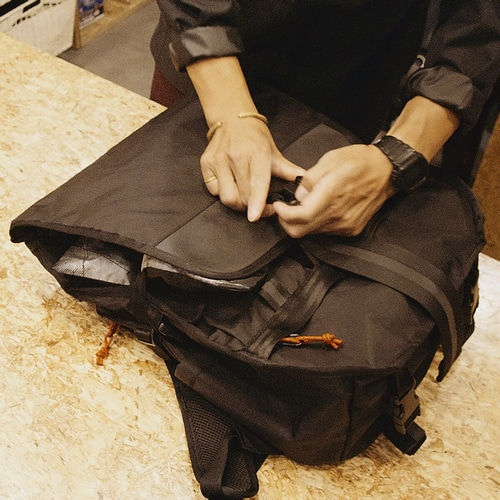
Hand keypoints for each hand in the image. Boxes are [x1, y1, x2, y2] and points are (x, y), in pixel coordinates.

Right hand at [201, 116, 303, 220]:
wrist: (231, 118)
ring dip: (237, 203)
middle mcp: (235, 156)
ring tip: (244, 197)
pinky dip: (223, 193)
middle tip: (259, 206)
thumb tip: (302, 181)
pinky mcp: (206, 164)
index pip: (256, 182)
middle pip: (241, 195)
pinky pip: (214, 191)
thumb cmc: (254, 137)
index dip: (256, 201)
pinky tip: (230, 185)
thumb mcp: (273, 151)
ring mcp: (218, 160)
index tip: (255, 216)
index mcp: (256, 152)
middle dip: (251, 206)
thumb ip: (287, 170)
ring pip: (226, 196)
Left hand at [273, 144, 394, 236]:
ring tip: (305, 205)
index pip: (301, 216)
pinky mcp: (351, 229)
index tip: (278, 206)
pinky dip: (316, 223)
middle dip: (287, 222)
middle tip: (285, 209)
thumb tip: (298, 196)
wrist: (387, 171)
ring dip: (302, 222)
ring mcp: (346, 224)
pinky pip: (325, 232)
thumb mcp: (330, 159)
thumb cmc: (360, 162)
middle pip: (302, 230)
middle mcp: (339, 214)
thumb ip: (310, 179)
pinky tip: (320, 209)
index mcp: (333, 194)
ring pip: (312, 232)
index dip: (284, 214)